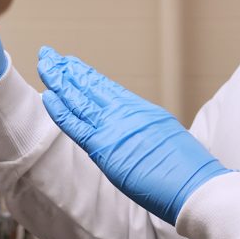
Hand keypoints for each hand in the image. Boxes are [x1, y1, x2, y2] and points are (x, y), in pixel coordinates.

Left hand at [38, 46, 231, 224]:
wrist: (194, 183)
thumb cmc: (187, 169)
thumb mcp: (166, 137)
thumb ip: (145, 130)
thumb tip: (135, 132)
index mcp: (140, 110)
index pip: (105, 87)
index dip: (85, 74)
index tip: (70, 63)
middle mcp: (125, 113)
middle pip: (89, 86)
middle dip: (67, 70)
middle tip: (49, 55)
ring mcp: (115, 128)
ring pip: (79, 99)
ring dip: (59, 81)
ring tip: (45, 64)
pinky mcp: (105, 148)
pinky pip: (77, 126)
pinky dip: (61, 111)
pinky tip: (48, 96)